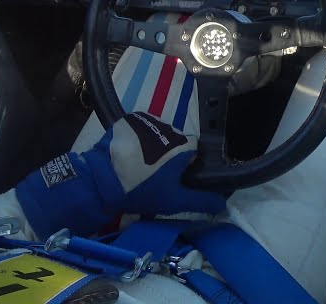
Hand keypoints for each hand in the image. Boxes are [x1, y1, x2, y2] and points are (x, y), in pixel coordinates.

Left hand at [16, 113, 224, 236]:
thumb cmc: (142, 189)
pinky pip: (139, 129)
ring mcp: (147, 121)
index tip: (174, 179)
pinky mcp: (128, 120)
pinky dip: (136, 140)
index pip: (193, 153)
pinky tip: (127, 155)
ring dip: (151, 148)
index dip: (185, 166)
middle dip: (167, 156)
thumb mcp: (174, 201)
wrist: (101, 179)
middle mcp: (170, 127)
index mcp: (184, 145)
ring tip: (137, 166)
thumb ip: (201, 202)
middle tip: (153, 176)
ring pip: (157, 136)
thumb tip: (224, 205)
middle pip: (175, 142)